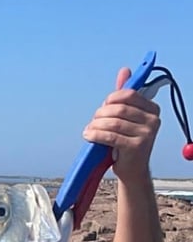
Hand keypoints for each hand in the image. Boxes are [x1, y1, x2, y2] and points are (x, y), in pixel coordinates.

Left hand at [81, 67, 159, 182]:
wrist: (132, 170)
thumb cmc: (126, 142)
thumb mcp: (126, 118)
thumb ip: (124, 96)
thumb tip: (125, 70)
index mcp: (152, 109)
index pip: (129, 95)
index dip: (112, 99)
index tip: (102, 107)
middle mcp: (153, 120)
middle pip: (119, 109)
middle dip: (101, 113)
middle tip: (93, 121)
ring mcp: (146, 134)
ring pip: (113, 122)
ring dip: (96, 125)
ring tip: (88, 130)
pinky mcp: (136, 147)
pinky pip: (110, 136)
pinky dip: (96, 135)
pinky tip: (88, 136)